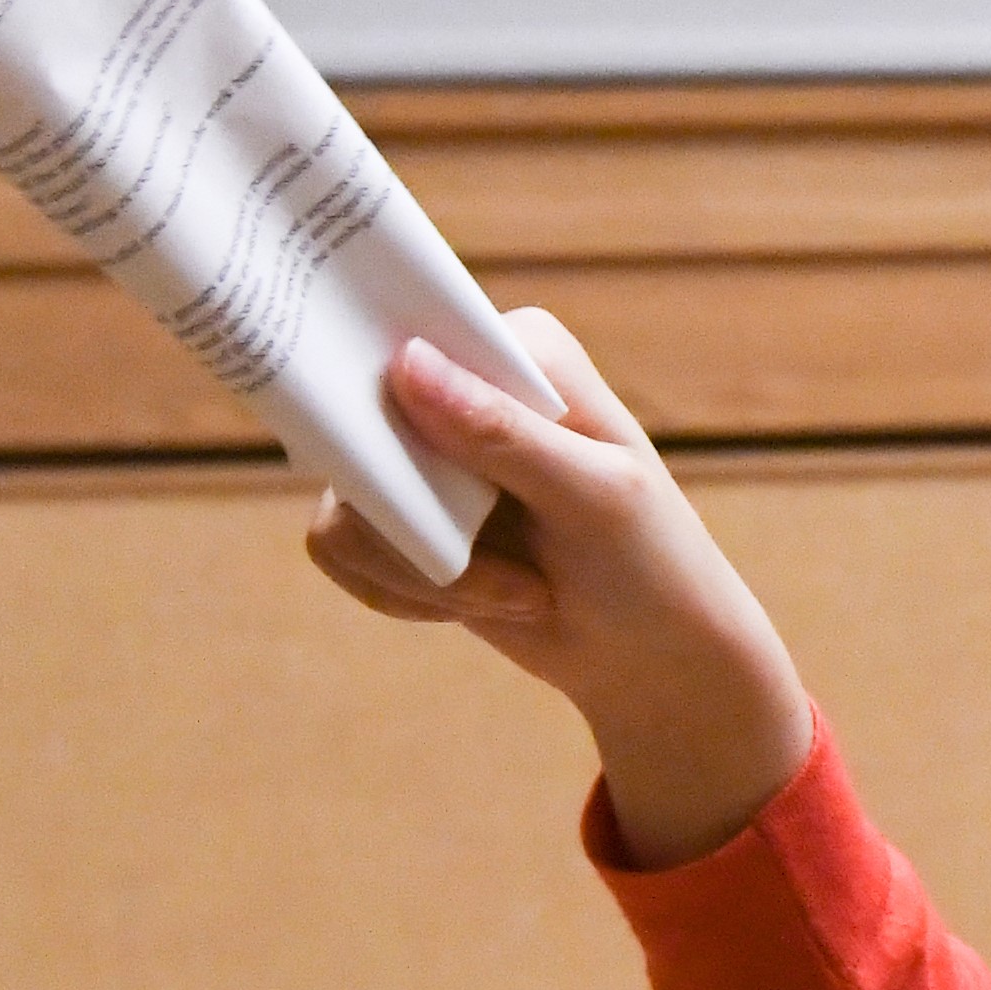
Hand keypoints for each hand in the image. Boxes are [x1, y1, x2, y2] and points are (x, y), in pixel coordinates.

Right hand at [304, 314, 817, 864]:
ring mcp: (421, 451)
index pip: (414, 333)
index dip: (378, 382)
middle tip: (474, 560)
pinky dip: (401, 591)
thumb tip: (405, 363)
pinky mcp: (397, 513)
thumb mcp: (594, 497)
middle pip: (355, 420)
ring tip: (517, 594)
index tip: (383, 450)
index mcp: (521, 350)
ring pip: (344, 500)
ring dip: (421, 571)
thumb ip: (504, 434)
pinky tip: (476, 604)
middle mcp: (461, 385)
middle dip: (409, 516)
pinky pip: (341, 545)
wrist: (649, 655)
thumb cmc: (650, 565)